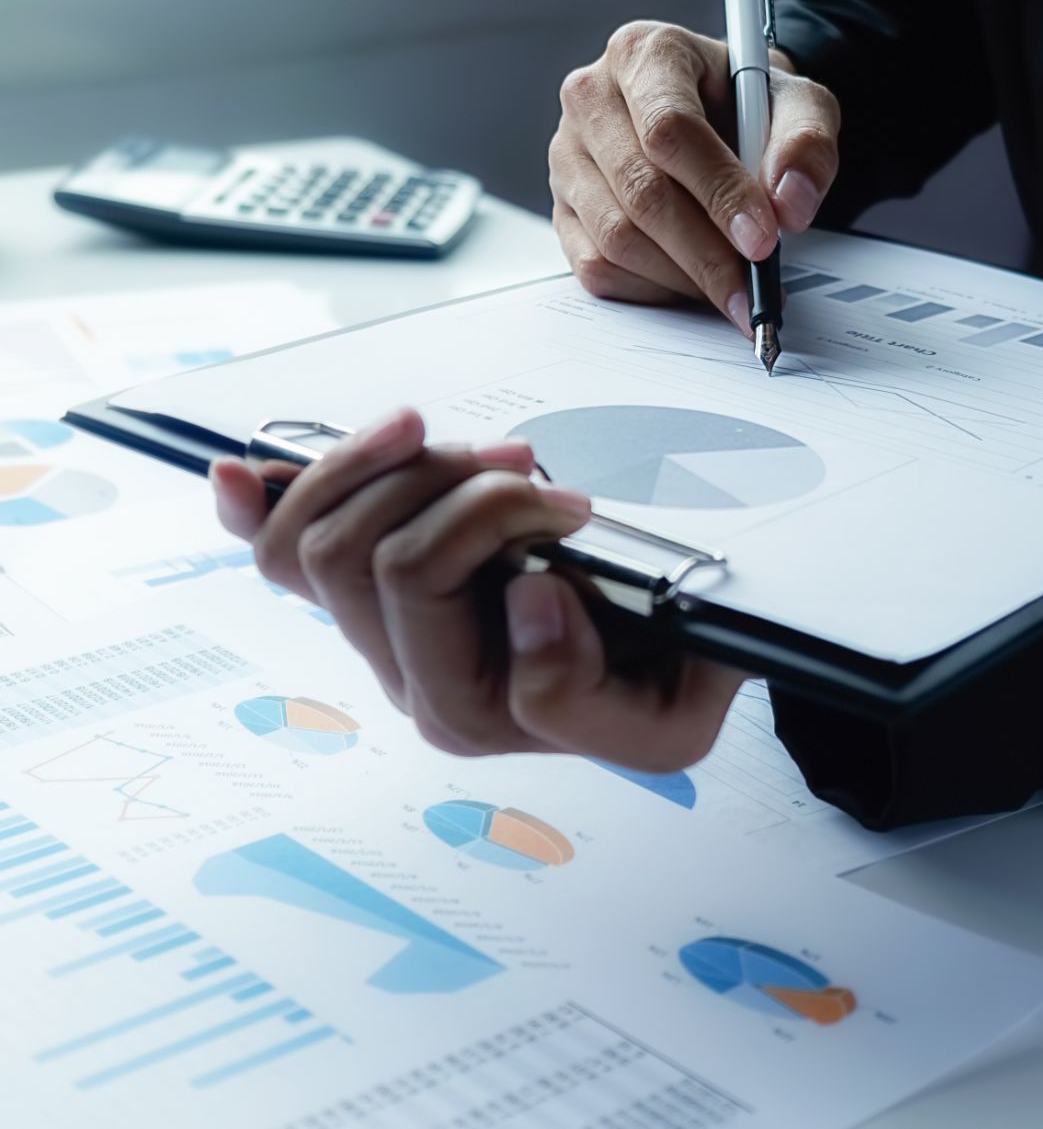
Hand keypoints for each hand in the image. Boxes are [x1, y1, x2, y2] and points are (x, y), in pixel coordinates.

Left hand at [210, 407, 744, 768]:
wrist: (677, 656)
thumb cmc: (668, 668)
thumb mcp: (667, 710)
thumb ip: (580, 692)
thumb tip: (521, 601)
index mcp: (468, 712)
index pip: (414, 575)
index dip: (487, 516)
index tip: (572, 509)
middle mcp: (409, 678)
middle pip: (354, 548)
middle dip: (444, 479)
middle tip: (530, 467)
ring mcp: (382, 635)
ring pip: (315, 537)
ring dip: (394, 465)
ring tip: (483, 454)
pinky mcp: (374, 593)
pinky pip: (281, 555)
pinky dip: (265, 504)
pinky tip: (241, 476)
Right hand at [549, 20, 839, 330]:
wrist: (718, 113)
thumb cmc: (747, 104)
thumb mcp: (798, 104)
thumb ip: (807, 144)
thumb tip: (790, 205)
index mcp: (646, 53)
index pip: (669, 129)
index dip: (719, 191)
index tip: (762, 239)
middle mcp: (592, 98)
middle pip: (642, 192)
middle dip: (706, 253)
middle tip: (752, 287)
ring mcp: (568, 156)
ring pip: (616, 236)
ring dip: (681, 276)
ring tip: (731, 287)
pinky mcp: (562, 207)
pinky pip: (596, 265)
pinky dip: (650, 288)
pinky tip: (689, 282)